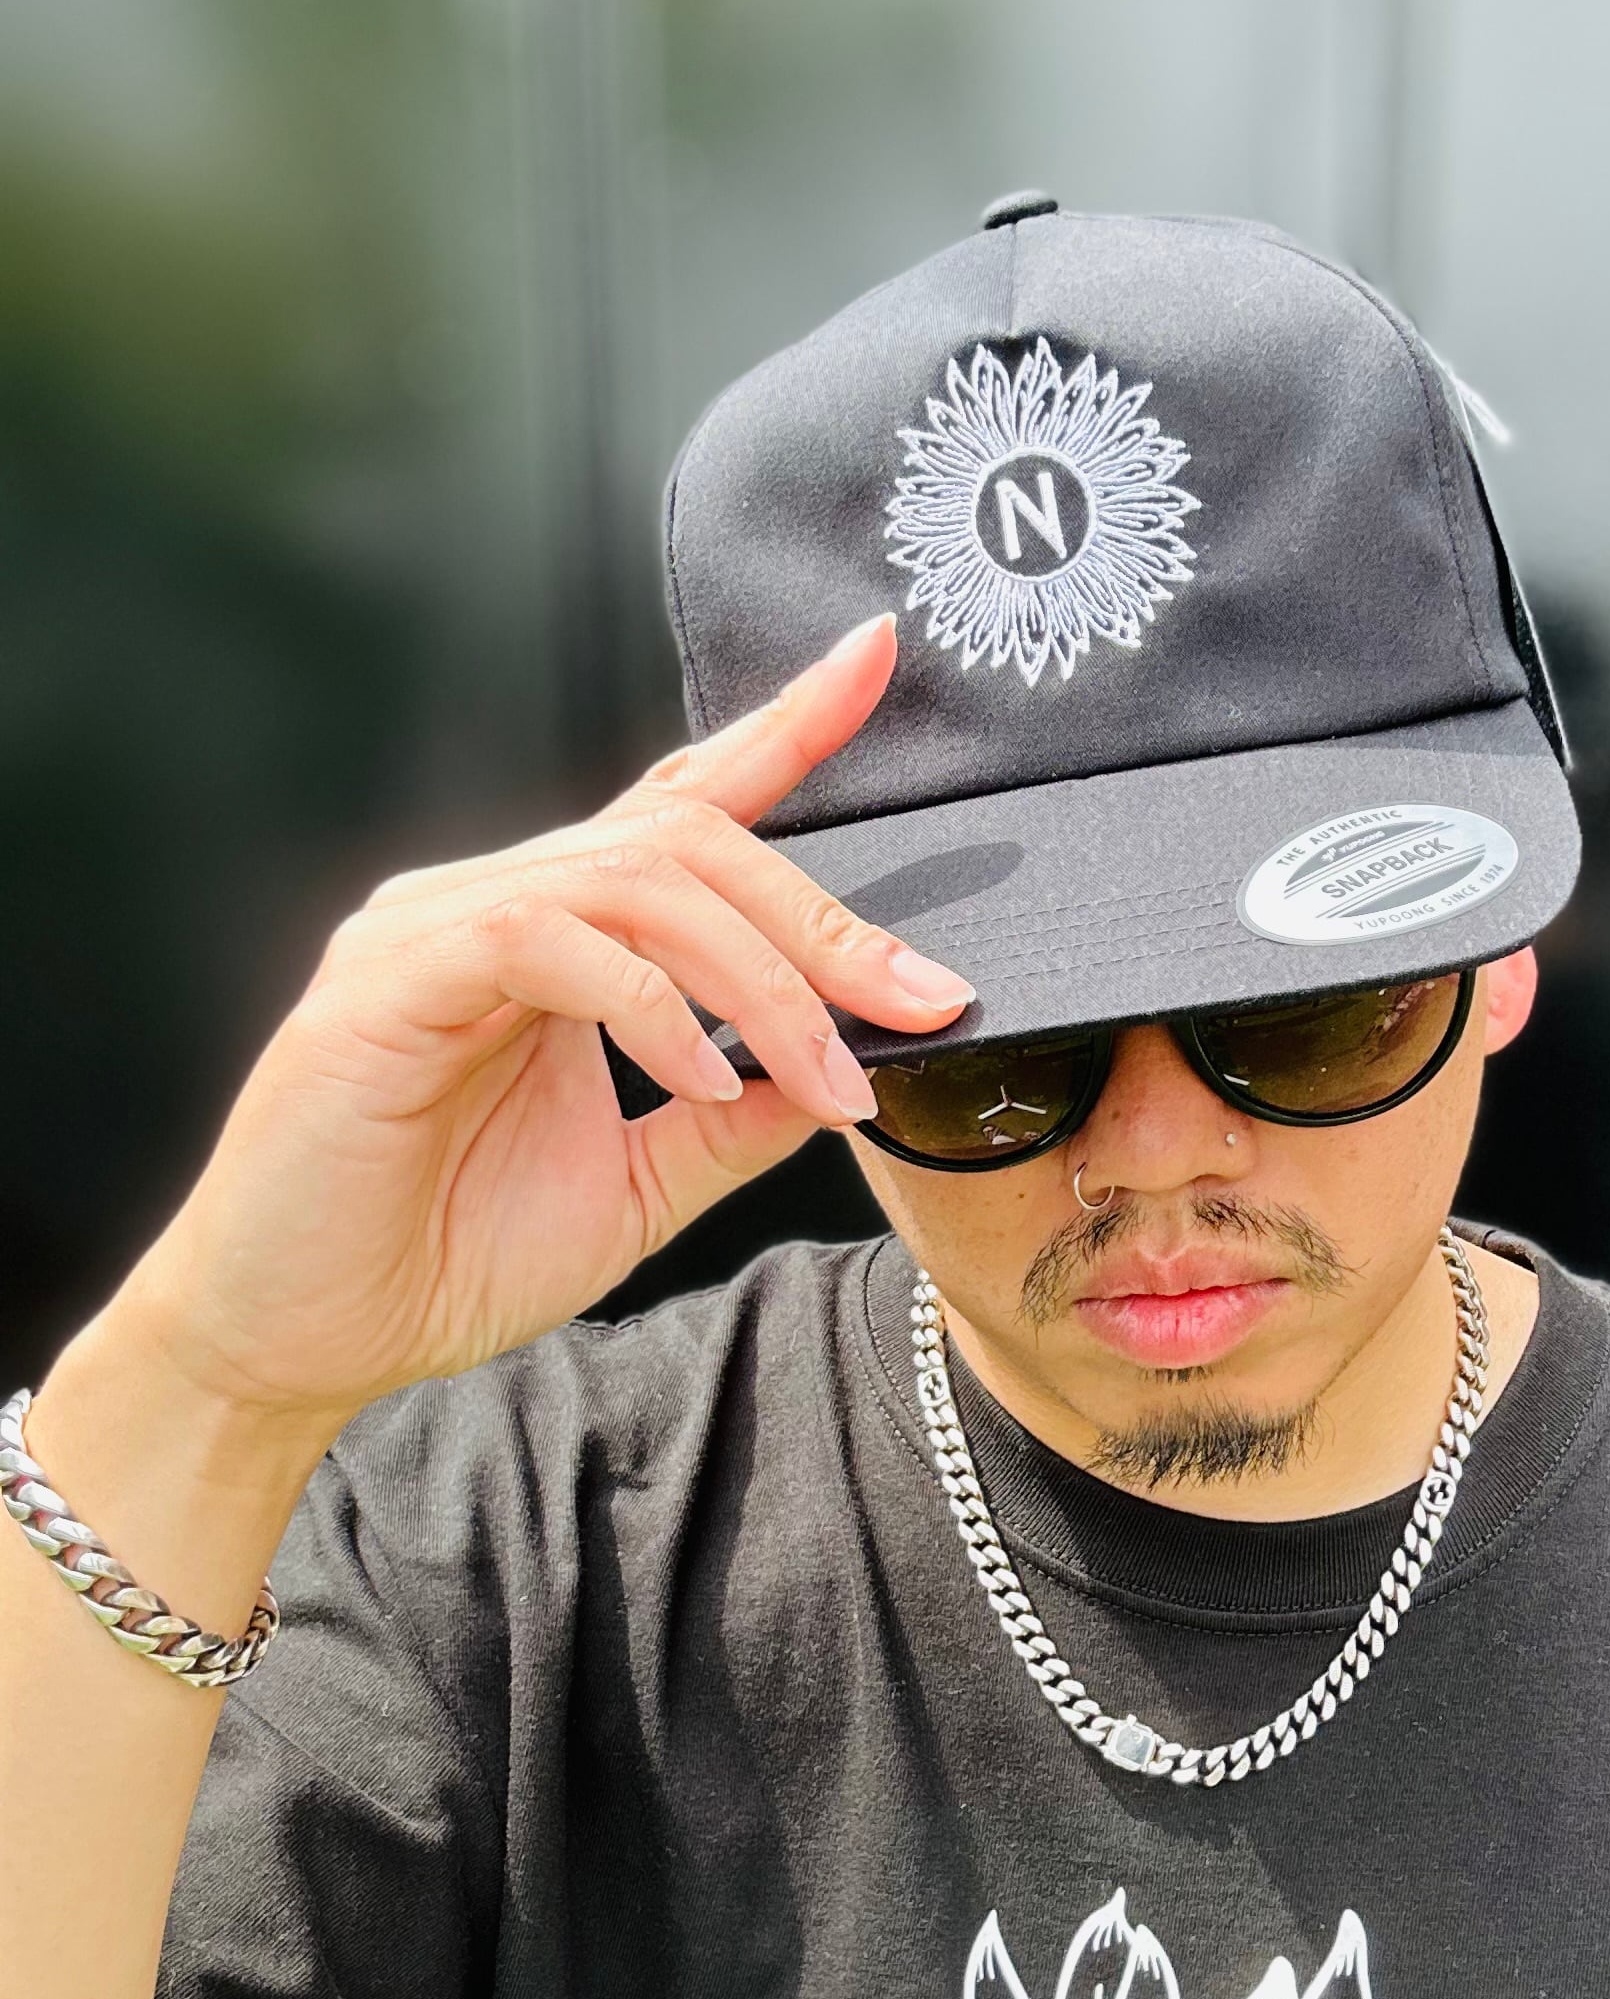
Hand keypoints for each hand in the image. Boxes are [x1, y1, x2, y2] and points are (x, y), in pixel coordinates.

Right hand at [99, 614, 962, 1443]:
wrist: (300, 1341)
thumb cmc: (438, 1258)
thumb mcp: (637, 1188)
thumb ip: (734, 1120)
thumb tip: (841, 1064)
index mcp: (551, 938)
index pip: (678, 807)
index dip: (780, 727)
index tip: (872, 657)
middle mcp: (491, 904)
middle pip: (685, 840)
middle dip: (821, 918)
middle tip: (922, 999)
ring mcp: (432, 930)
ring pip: (631, 879)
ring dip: (758, 977)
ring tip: (825, 1072)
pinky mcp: (389, 981)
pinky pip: (546, 942)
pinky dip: (649, 1005)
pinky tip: (701, 1077)